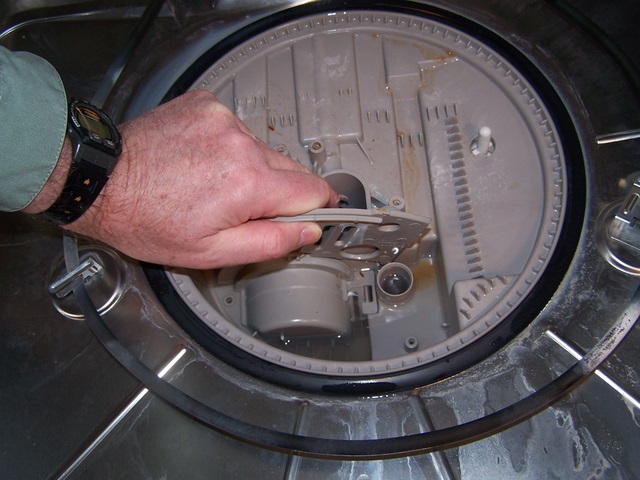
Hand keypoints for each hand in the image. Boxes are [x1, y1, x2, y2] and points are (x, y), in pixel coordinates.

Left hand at [62, 91, 337, 267]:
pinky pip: (237, 129)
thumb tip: (309, 231)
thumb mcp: (212, 251)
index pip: (314, 190)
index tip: (319, 213)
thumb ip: (270, 241)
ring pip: (263, 149)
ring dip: (250, 168)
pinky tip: (202, 162)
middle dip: (277, 192)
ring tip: (213, 184)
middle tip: (244, 208)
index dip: (319, 206)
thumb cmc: (146, 220)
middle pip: (291, 168)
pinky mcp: (206, 104)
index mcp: (248, 183)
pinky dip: (228, 146)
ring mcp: (223, 118)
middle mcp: (241, 142)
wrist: (101, 181)